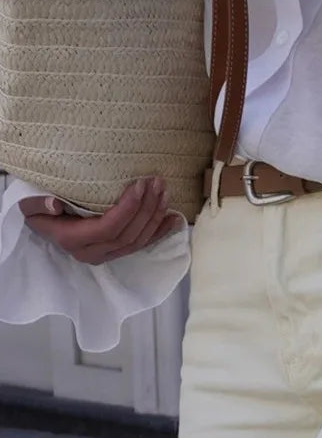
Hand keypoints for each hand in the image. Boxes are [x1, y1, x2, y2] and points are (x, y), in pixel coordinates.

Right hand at [20, 178, 180, 264]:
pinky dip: (160, 231)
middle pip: (127, 234)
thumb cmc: (40, 209)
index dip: (127, 208)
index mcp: (72, 240)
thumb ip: (37, 204)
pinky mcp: (116, 252)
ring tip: (165, 191)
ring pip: (138, 240)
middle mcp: (91, 253)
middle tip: (157, 182)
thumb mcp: (30, 204)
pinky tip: (174, 219)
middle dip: (146, 207)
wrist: (43, 223)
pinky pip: (142, 245)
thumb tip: (54, 205)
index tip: (139, 185)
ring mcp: (105, 255)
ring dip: (155, 216)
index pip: (107, 228)